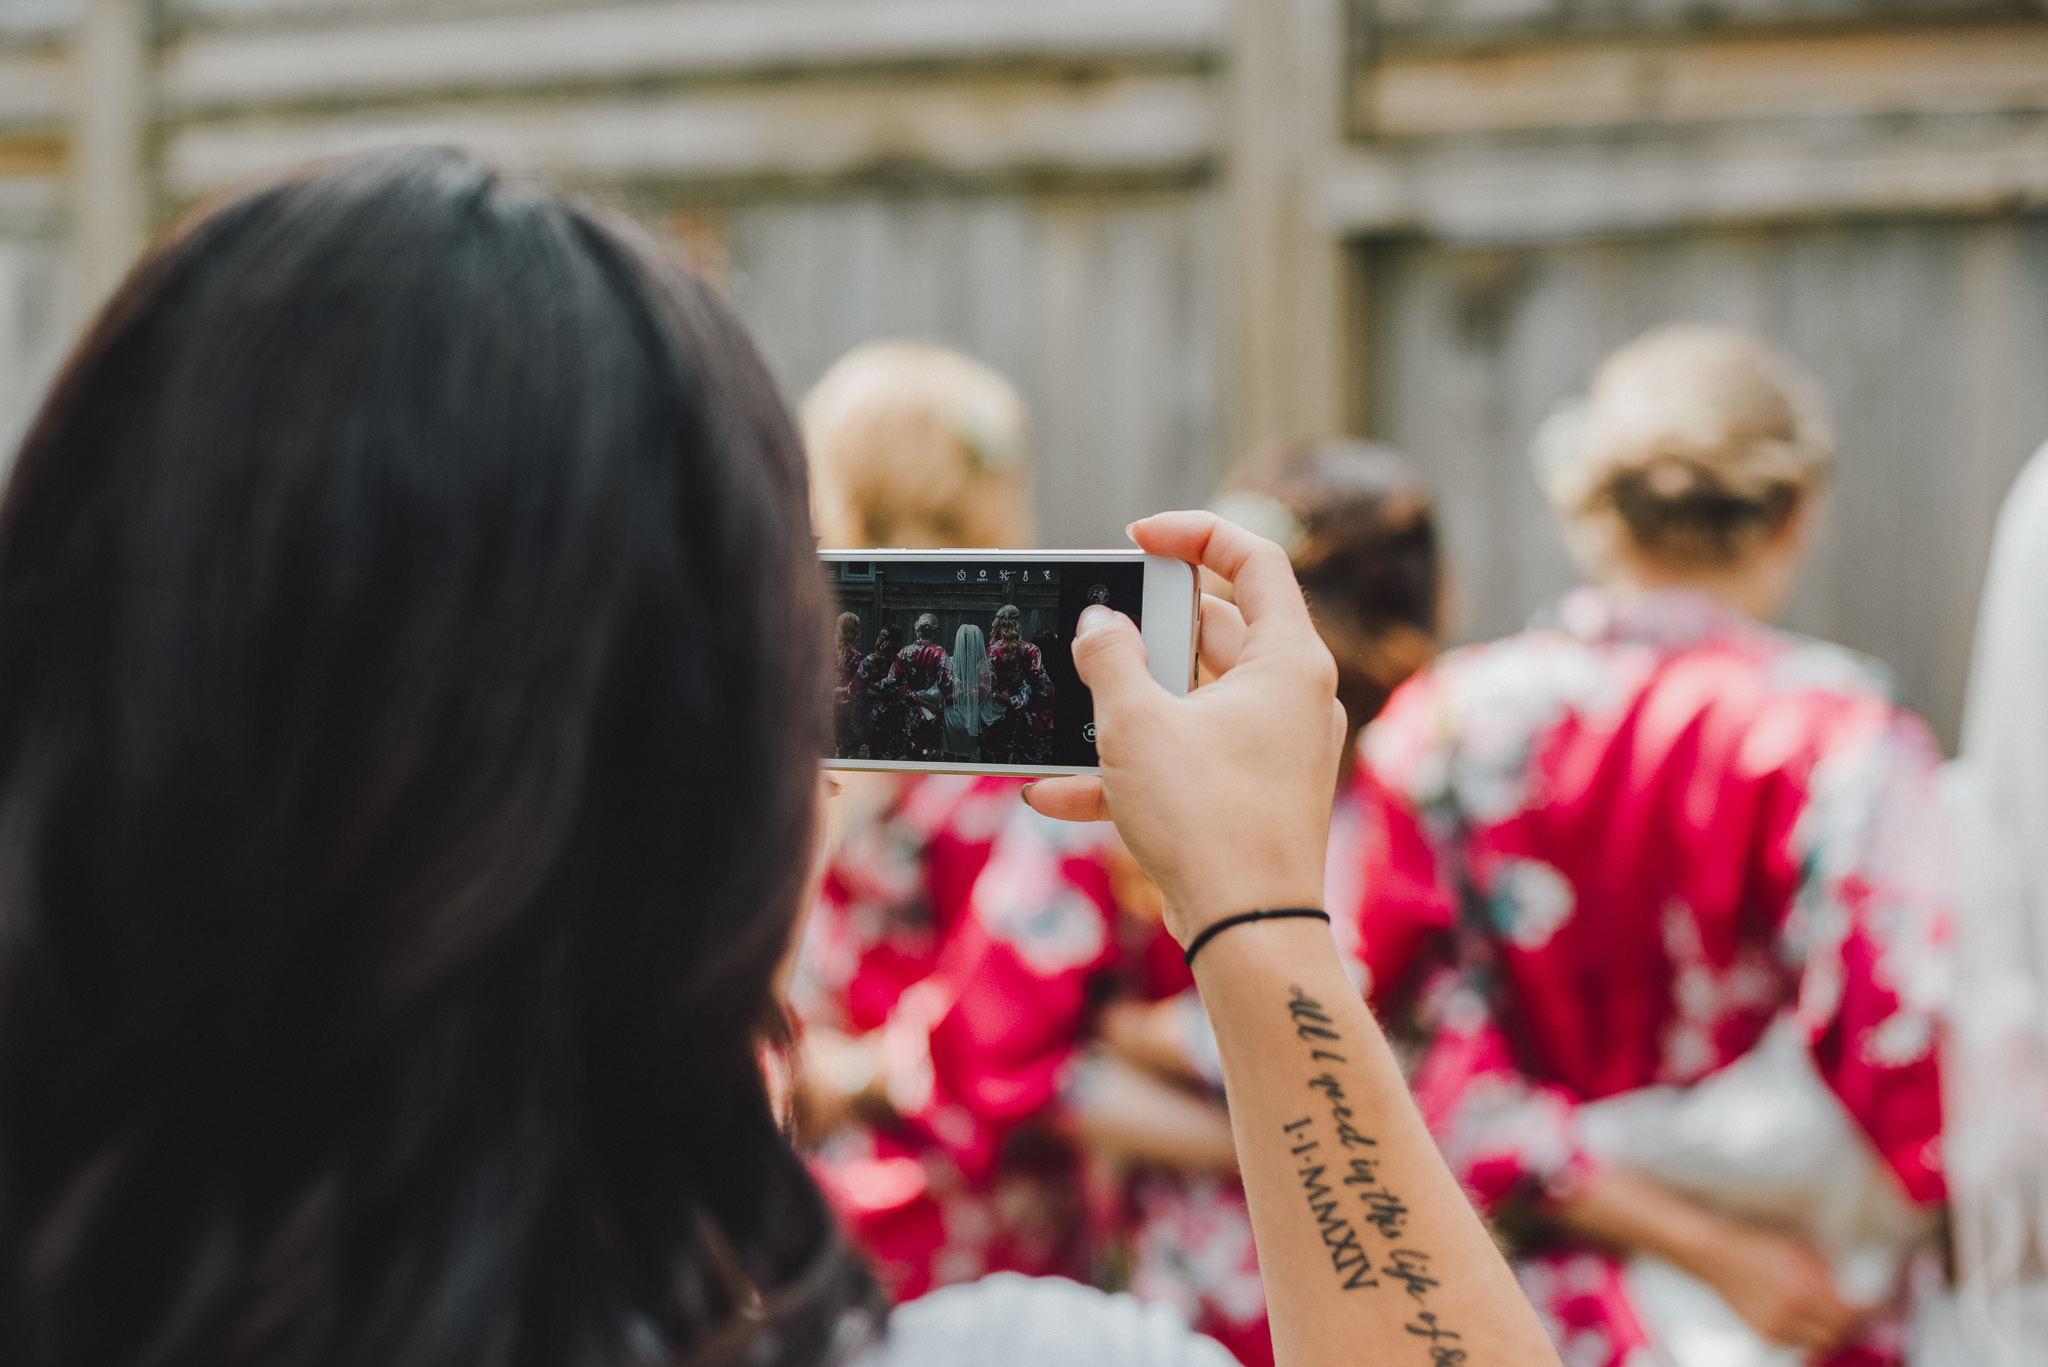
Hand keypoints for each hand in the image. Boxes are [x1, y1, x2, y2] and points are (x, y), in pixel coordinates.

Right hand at [1025, 511, 1343, 946]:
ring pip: (1192, 701)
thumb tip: (1098, 625)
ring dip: (1124, 709)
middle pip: (1216, 631)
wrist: (1249, 933)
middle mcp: (1294, 697)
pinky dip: (1134, 767)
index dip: (1195, 533)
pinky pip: (1189, 759)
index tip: (1138, 538)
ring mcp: (1277, 749)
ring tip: (1063, 717)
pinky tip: (1058, 792)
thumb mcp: (1136, 723)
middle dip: (1142, 635)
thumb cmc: (1207, 819)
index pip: (1255, 558)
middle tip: (1092, 635)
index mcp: (1289, 659)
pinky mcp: (1253, 797)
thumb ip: (1108, 658)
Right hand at [1687, 1221, 1863, 1354]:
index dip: (1877, 1312)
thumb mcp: (1801, 1249)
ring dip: (1833, 1331)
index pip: (1854, 1313)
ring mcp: (1777, 1327)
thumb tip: (1855, 1289)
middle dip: (1856, 1324)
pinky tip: (1807, 1317)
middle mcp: (1793, 1313)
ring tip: (1835, 1315)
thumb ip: (1829, 1273)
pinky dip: (1809, 1333)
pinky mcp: (1765, 1334)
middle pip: (1840, 1333)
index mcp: (1805, 1289)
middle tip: (1865, 1313)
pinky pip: (1799, 1342)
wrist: (1715, 1254)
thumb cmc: (1757, 1243)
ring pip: (1821, 1342)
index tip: (1889, 1306)